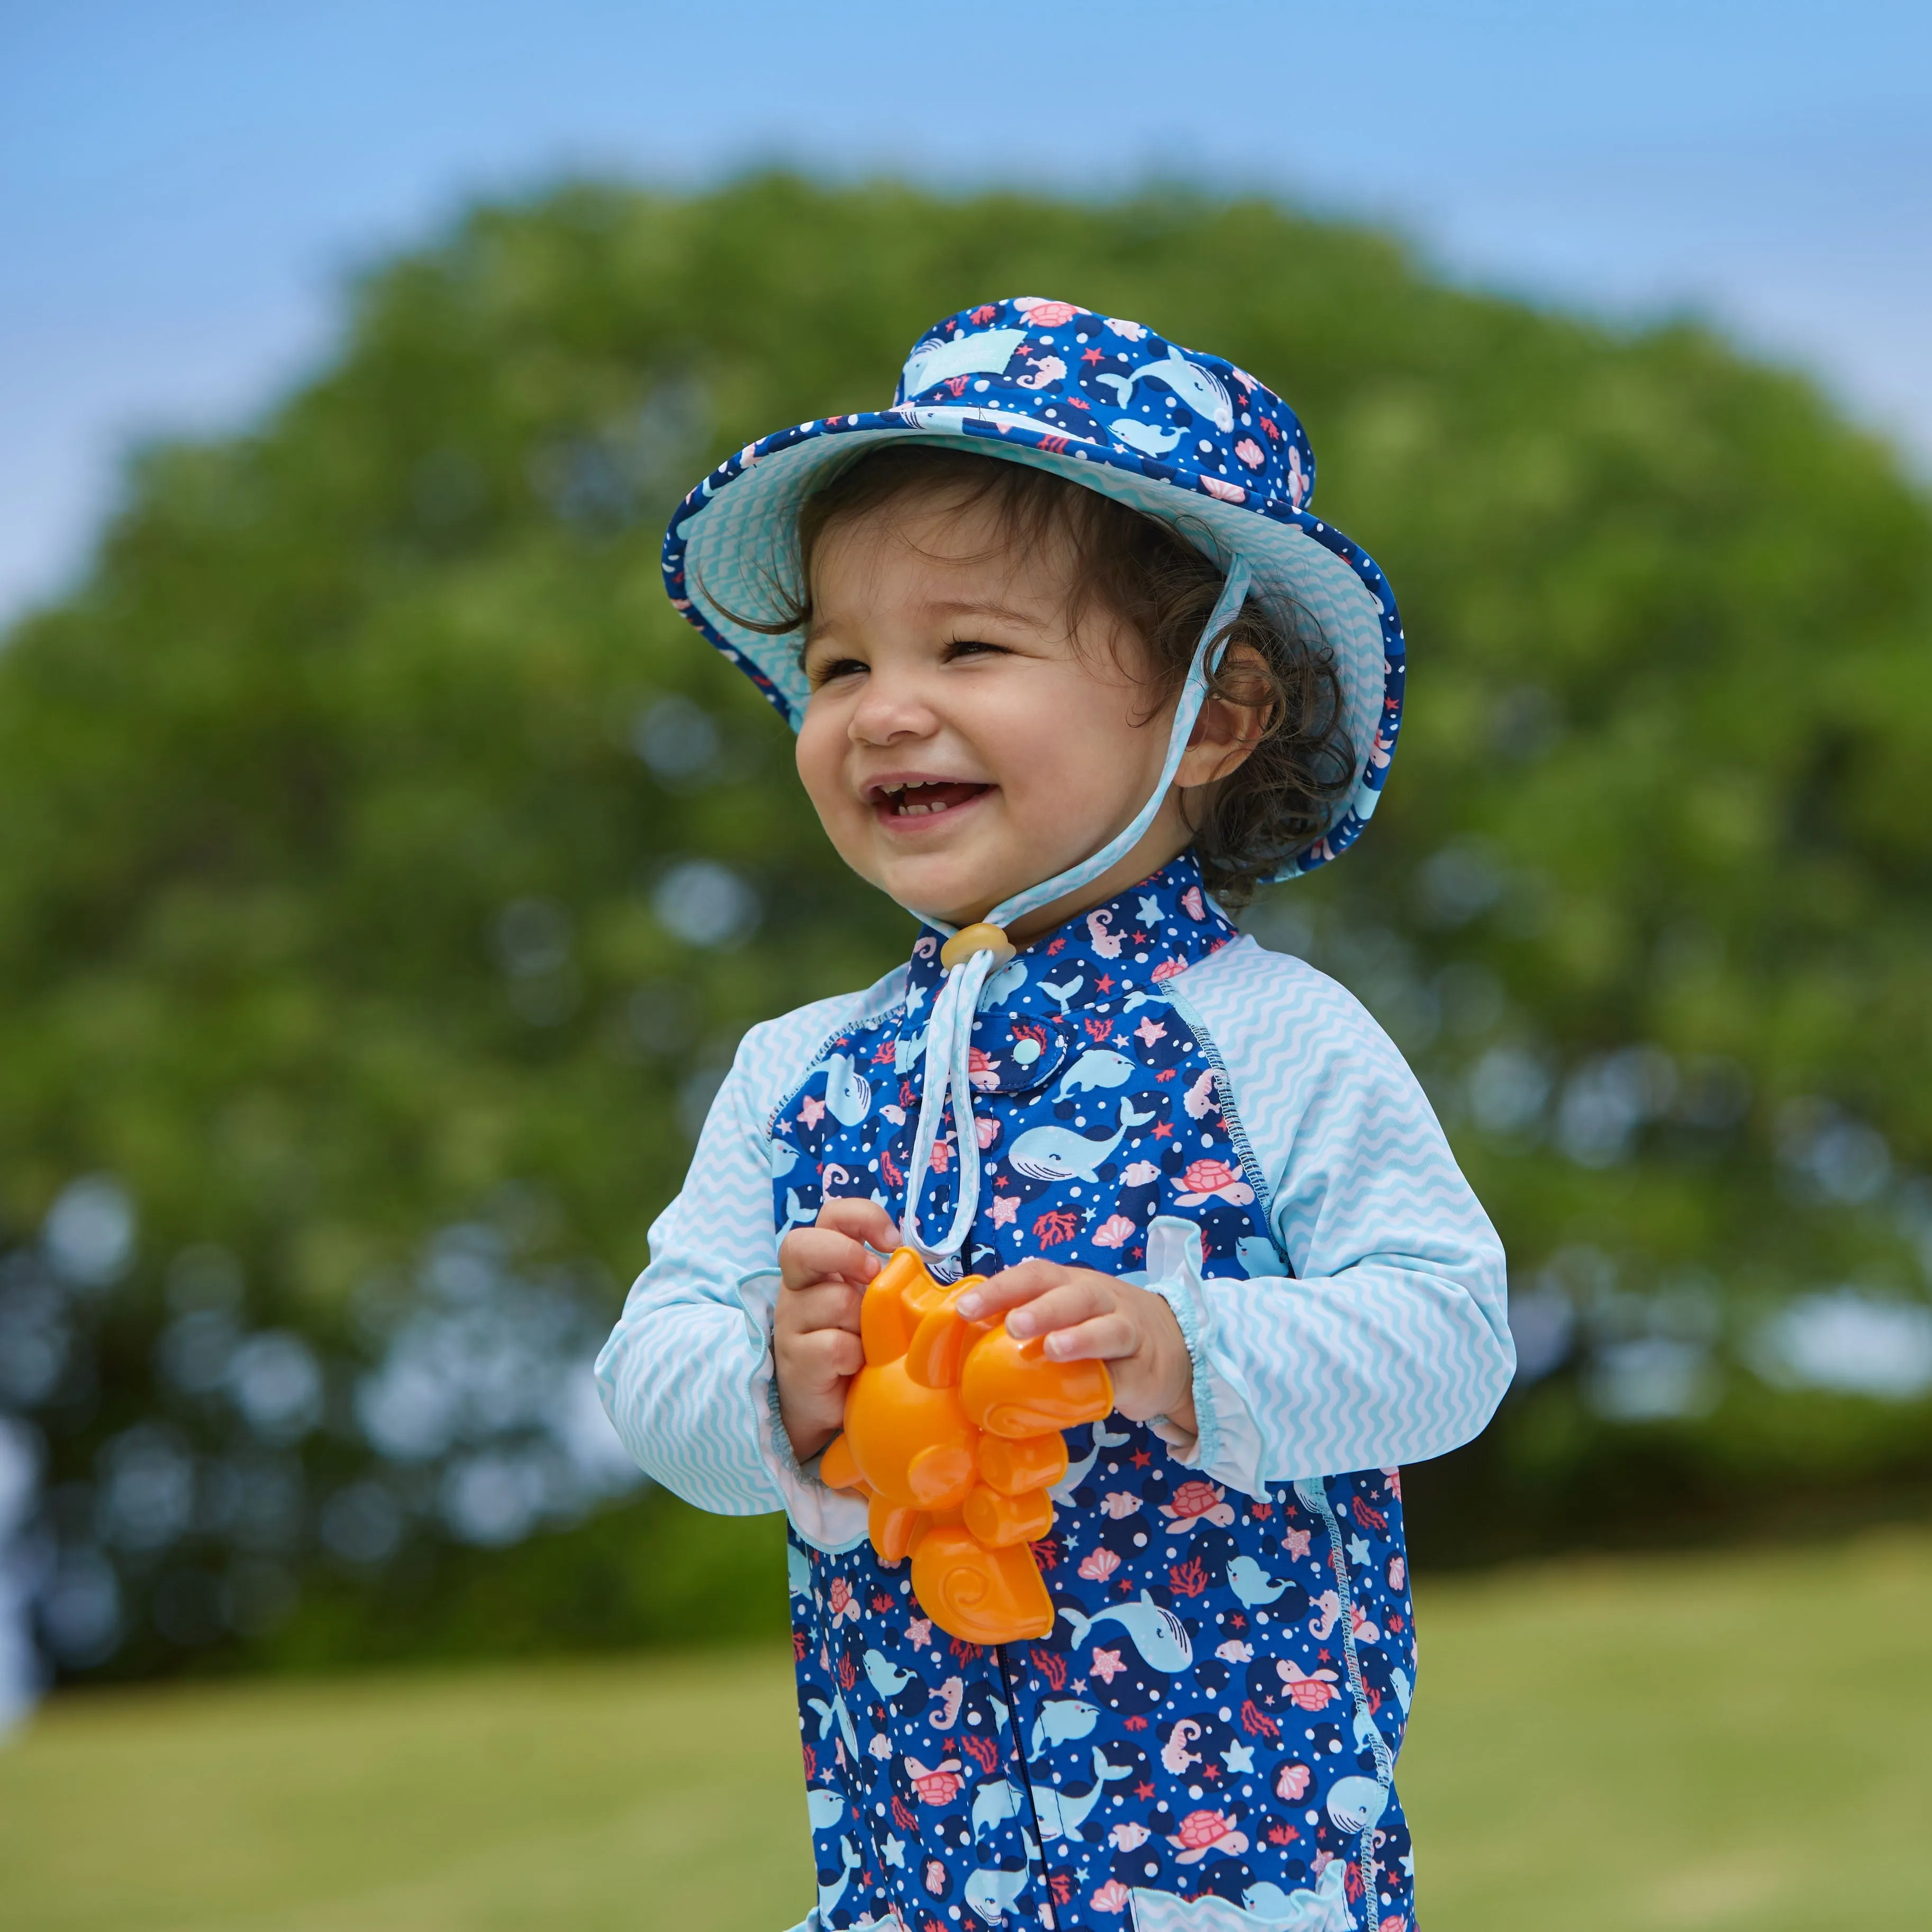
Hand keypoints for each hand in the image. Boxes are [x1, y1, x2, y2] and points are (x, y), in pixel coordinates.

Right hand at [774, 1198, 896, 1464]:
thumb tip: (915, 1262)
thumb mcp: (870, 1306)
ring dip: (863, 1322)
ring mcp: (791, 1323)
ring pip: (834, 1301)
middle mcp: (797, 1288)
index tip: (892, 1242)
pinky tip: (856, 1367)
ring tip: (867, 1341)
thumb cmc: (854, 1346)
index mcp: (819, 1265)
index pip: (830, 1216)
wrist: (824, 1407)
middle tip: (872, 1277)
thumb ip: (883, 1280)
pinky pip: (837, 1346)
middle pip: (801, 1246)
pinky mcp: (797, 1359)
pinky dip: (857, 1357)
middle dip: (845, 1254)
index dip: (862, 1217)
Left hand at [956, 1261, 1196, 1434]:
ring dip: (1079, 1335)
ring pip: (1107, 1326)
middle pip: (1072, 1294)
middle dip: (1040, 1307)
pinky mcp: (1145, 1368)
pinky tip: (1094, 1388)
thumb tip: (964, 1349)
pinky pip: (1128, 1371)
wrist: (1175, 1348)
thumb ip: (1027, 1327)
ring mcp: (1128, 1331)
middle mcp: (1100, 1300)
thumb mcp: (1067, 1318)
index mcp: (1071, 1285)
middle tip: (1011, 1325)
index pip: (1034, 1276)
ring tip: (1051, 1349)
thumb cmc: (1101, 1332)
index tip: (965, 1309)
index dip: (1001, 1289)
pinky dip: (1110, 1378)